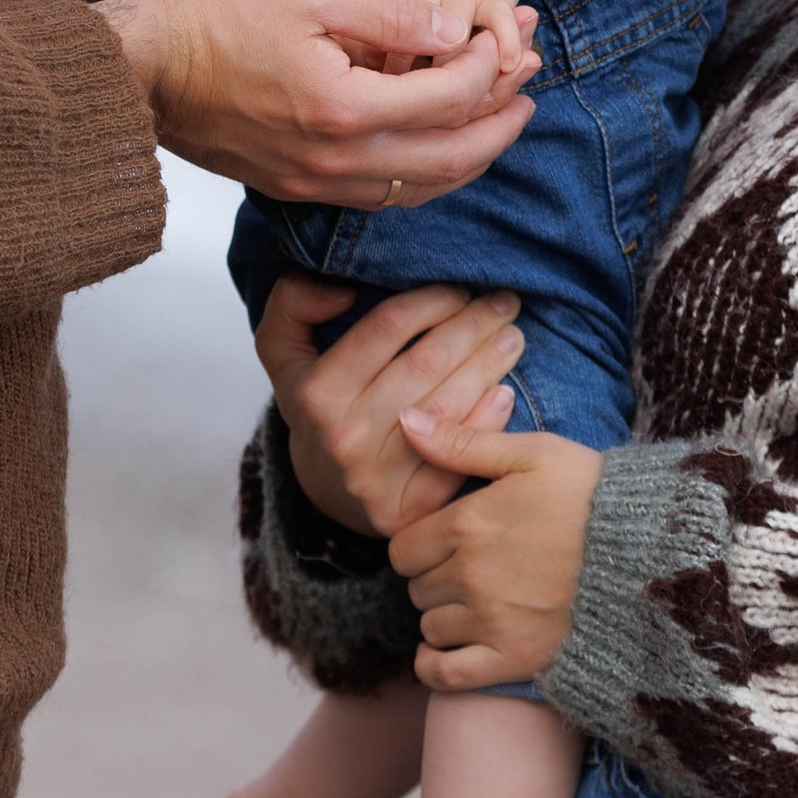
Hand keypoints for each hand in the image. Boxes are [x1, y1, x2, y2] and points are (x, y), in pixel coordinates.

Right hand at [101, 0, 538, 208]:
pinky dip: (422, 178)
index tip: (500, 40)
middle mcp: (336, 161)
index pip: (449, 99)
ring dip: (467, 158)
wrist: (140, 72)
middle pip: (449, 160)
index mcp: (345, 109)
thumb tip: (453, 28)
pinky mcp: (294, 189)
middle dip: (500, 125)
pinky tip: (432, 152)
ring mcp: (314, 183)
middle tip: (530, 94)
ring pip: (419, 190)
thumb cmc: (216, 19)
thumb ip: (391, 15)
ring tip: (497, 126)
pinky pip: (380, 198)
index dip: (486, 68)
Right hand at [257, 273, 525, 538]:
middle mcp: (346, 436)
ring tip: (512, 336)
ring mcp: (380, 478)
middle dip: (474, 325)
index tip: (458, 287)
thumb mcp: (284, 354)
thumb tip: (340, 289)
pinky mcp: (412, 510)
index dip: (431, 299)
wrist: (326, 493)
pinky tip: (504, 392)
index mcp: (317, 393)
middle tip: (503, 302)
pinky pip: (461, 457)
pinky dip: (489, 421)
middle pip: (427, 363)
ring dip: (490, 364)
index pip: (387, 326)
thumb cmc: (319, 410)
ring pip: (450, 405)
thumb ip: (292, 306)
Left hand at [388, 407, 605, 686]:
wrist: (652, 552)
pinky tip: (448, 651)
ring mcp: (490, 622)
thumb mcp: (532, 453)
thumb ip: (462, 442)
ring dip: (445, 617)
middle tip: (469, 570)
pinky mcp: (514, 658)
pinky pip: (446, 675)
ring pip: (431, 628)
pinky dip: (437, 667)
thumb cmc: (592, 495)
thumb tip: (406, 421)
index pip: (402, 548)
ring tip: (478, 603)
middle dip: (435, 578)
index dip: (420, 545)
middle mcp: (470, 576)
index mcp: (467, 524)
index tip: (445, 543)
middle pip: (416, 588)